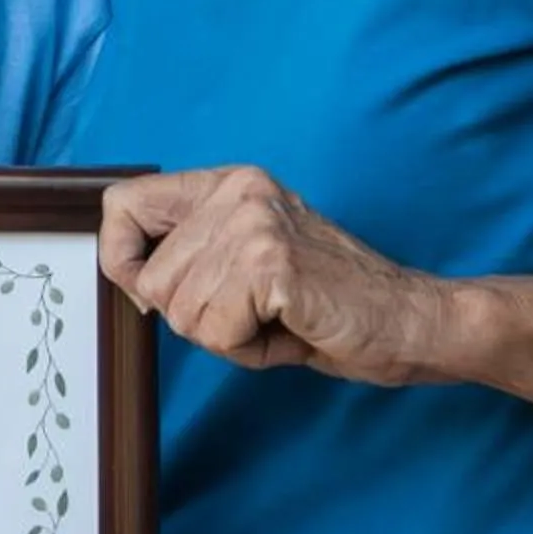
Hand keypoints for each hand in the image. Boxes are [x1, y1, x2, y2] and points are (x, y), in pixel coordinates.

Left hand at [100, 166, 453, 387]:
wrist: (410, 322)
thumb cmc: (328, 304)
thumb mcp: (245, 265)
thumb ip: (189, 259)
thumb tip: (128, 278)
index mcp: (228, 184)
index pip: (122, 204)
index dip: (122, 259)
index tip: (149, 290)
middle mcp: (237, 192)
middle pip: (152, 280)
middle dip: (193, 317)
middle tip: (253, 313)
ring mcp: (254, 224)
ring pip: (181, 313)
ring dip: (225, 336)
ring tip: (276, 320)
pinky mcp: (271, 264)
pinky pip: (215, 330)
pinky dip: (247, 349)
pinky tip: (290, 329)